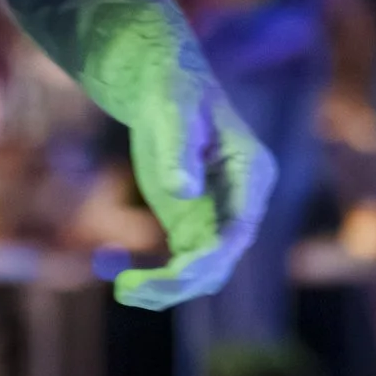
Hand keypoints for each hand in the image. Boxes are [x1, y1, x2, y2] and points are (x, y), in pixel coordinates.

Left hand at [112, 53, 275, 312]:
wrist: (163, 84)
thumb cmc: (172, 89)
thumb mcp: (173, 110)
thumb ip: (179, 149)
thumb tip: (182, 190)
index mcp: (251, 172)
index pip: (239, 228)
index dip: (212, 257)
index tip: (174, 273)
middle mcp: (243, 202)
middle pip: (223, 258)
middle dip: (183, 281)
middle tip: (130, 289)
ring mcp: (220, 216)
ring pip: (205, 271)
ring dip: (169, 289)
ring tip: (124, 291)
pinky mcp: (194, 224)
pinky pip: (185, 265)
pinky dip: (161, 281)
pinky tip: (128, 285)